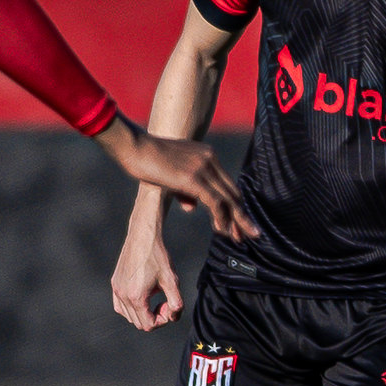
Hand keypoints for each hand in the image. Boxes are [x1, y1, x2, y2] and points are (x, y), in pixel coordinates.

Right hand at [94, 116, 257, 240]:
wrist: (135, 147)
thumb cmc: (146, 160)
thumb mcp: (170, 176)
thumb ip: (184, 190)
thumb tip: (193, 207)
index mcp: (206, 155)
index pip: (227, 184)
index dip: (234, 205)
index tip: (239, 222)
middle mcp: (209, 159)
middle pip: (233, 192)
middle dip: (242, 216)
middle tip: (250, 234)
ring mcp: (203, 168)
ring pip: (228, 199)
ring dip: (236, 221)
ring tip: (240, 238)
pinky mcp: (193, 179)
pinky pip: (215, 202)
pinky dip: (221, 218)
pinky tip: (222, 231)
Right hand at [112, 219, 184, 330]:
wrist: (143, 235)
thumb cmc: (158, 257)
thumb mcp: (172, 280)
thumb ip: (176, 303)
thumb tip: (174, 317)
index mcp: (136, 297)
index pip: (148, 325)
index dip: (163, 320)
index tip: (169, 305)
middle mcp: (123, 296)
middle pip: (139, 323)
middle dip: (154, 317)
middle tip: (165, 301)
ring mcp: (116, 290)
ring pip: (129, 316)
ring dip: (143, 313)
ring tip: (154, 296)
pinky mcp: (115, 283)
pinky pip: (120, 306)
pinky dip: (131, 307)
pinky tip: (142, 296)